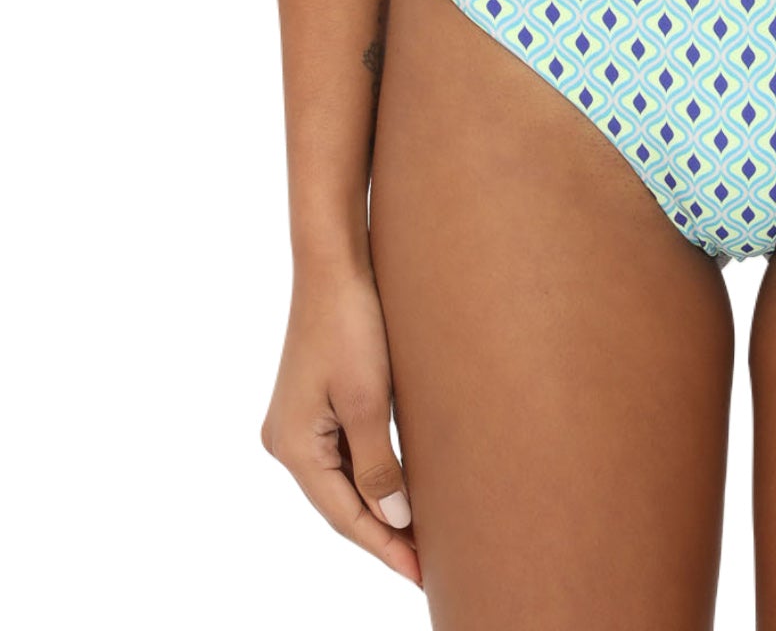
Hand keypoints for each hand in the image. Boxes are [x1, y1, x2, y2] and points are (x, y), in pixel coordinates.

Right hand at [260, 262, 421, 588]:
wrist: (335, 262)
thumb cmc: (351, 324)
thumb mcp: (369, 400)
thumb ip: (379, 466)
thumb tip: (396, 520)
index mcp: (292, 447)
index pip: (345, 516)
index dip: (384, 547)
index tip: (420, 574)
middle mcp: (286, 441)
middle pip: (340, 503)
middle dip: (383, 533)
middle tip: (428, 564)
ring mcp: (298, 421)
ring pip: (343, 479)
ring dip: (379, 505)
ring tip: (421, 534)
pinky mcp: (314, 402)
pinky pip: (343, 453)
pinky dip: (371, 474)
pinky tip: (400, 486)